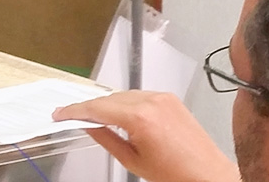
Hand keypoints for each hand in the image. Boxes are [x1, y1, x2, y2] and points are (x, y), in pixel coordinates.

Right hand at [53, 91, 238, 181]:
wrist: (208, 174)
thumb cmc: (176, 174)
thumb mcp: (132, 161)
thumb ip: (106, 138)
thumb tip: (89, 126)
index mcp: (139, 118)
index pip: (97, 108)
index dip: (74, 110)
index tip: (60, 113)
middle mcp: (151, 102)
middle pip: (108, 98)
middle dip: (90, 107)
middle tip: (74, 117)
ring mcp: (162, 97)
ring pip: (122, 95)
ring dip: (108, 104)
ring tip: (96, 118)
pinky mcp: (170, 98)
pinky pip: (139, 95)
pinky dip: (126, 103)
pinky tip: (121, 115)